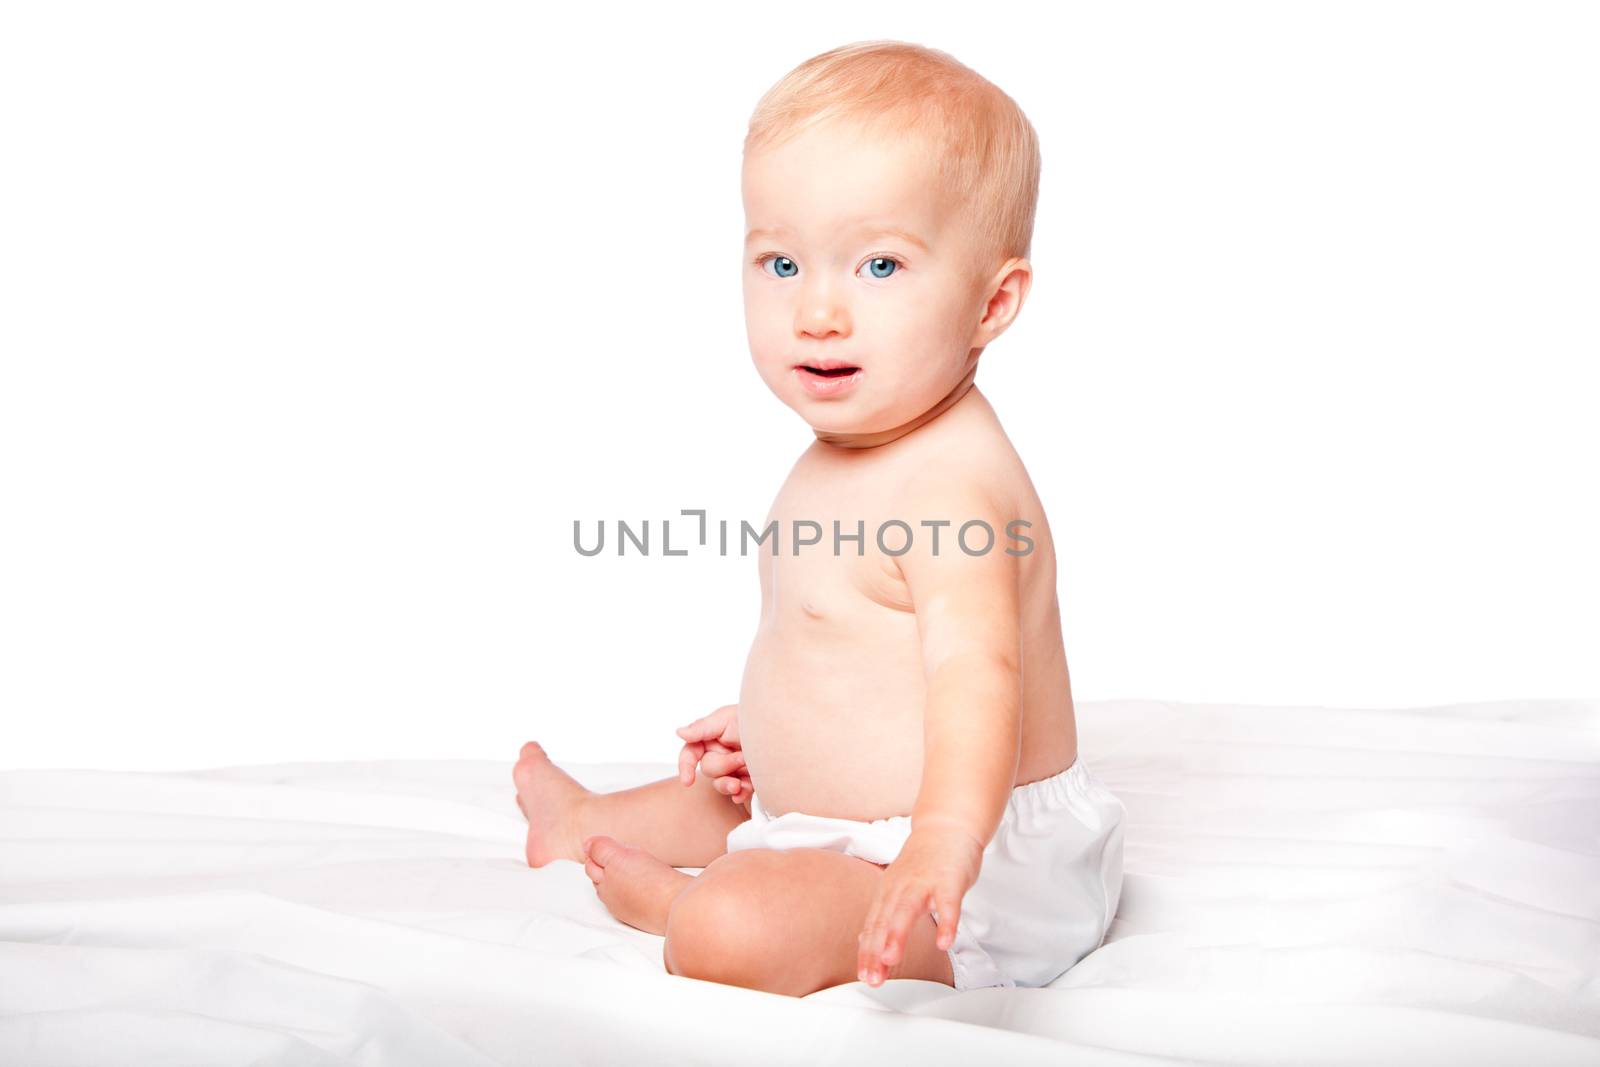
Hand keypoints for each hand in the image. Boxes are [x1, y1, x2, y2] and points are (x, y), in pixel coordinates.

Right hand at [675, 703, 751, 804]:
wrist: (783, 728)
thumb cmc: (754, 716)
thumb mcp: (727, 717)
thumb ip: (703, 727)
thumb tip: (679, 732)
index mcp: (710, 738)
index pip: (691, 753)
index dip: (685, 767)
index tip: (688, 781)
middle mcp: (719, 754)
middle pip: (708, 769)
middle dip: (724, 765)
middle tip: (742, 758)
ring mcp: (733, 768)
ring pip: (721, 784)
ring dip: (729, 784)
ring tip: (742, 783)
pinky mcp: (746, 779)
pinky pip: (738, 792)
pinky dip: (740, 793)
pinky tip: (744, 792)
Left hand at [857, 826, 983, 986]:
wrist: (947, 826)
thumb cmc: (924, 862)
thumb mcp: (897, 888)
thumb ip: (883, 916)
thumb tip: (864, 943)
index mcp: (888, 891)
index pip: (874, 925)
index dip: (868, 952)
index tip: (865, 977)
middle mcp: (901, 887)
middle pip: (885, 919)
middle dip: (876, 949)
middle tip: (872, 977)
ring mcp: (925, 882)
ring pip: (908, 909)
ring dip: (898, 934)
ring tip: (891, 958)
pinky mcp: (950, 879)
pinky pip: (948, 903)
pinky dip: (947, 923)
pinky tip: (945, 942)